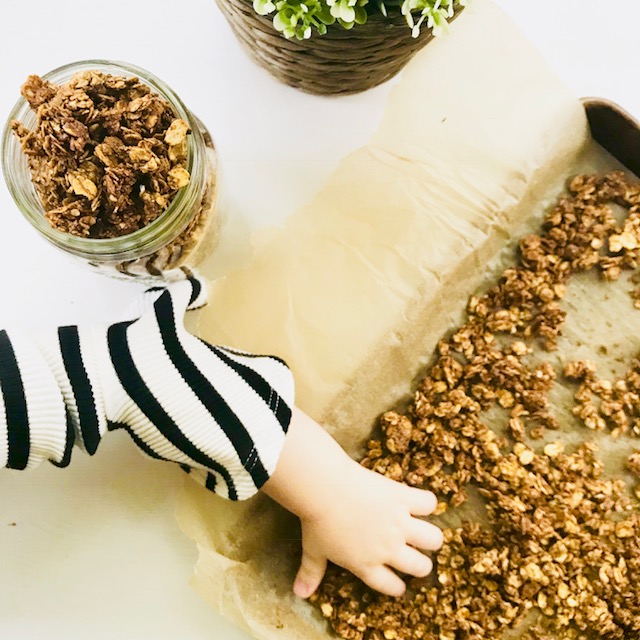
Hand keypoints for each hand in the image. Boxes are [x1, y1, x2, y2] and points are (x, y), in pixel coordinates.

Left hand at [261, 408, 441, 598]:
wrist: (325, 487)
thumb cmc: (316, 520)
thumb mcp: (313, 549)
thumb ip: (311, 572)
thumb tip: (300, 593)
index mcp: (366, 565)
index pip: (391, 585)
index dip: (397, 586)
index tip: (400, 583)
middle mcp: (388, 548)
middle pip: (420, 567)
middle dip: (421, 564)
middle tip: (414, 553)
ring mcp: (399, 523)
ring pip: (433, 539)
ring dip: (430, 537)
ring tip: (423, 531)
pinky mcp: (403, 498)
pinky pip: (429, 503)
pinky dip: (427, 501)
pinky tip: (418, 501)